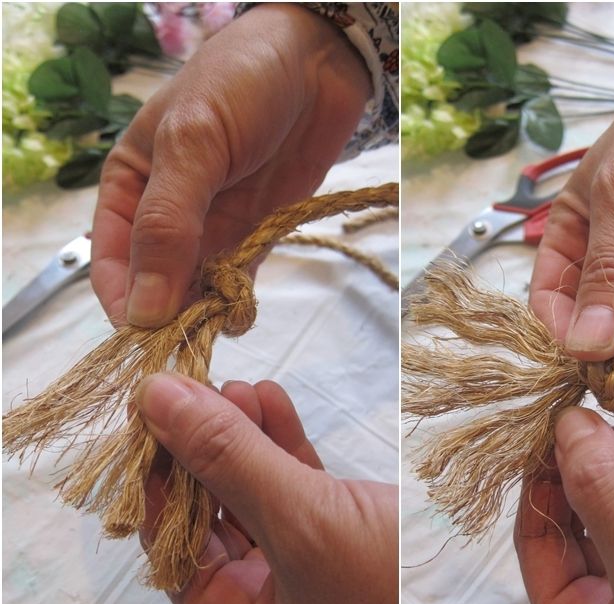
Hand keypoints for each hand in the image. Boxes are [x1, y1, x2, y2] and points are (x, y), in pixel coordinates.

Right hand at [92, 3, 370, 326]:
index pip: (111, 261)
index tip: (144, 335)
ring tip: (217, 329)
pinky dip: (236, 301)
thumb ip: (167, 225)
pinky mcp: (253, 234)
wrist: (317, 63)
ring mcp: (212, 227)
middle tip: (188, 345)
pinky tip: (240, 314)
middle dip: (167, 316)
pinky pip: (236, 280)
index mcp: (130, 186)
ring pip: (195, 288)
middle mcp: (165, 214)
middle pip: (154, 283)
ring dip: (203, 314)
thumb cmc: (241, 84)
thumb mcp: (191, 144)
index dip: (123, 301)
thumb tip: (143, 308)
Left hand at [136, 375, 397, 603]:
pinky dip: (286, 444)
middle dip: (207, 450)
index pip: (176, 550)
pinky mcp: (347, 538)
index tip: (149, 416)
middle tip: (195, 391)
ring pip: (260, 495)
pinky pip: (301, 488)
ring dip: (246, 440)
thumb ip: (228, 459)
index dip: (159, 479)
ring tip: (235, 387)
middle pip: (216, 518)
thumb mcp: (302, 524)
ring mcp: (310, 572)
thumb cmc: (398, 596)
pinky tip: (272, 402)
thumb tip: (157, 401)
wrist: (496, 599)